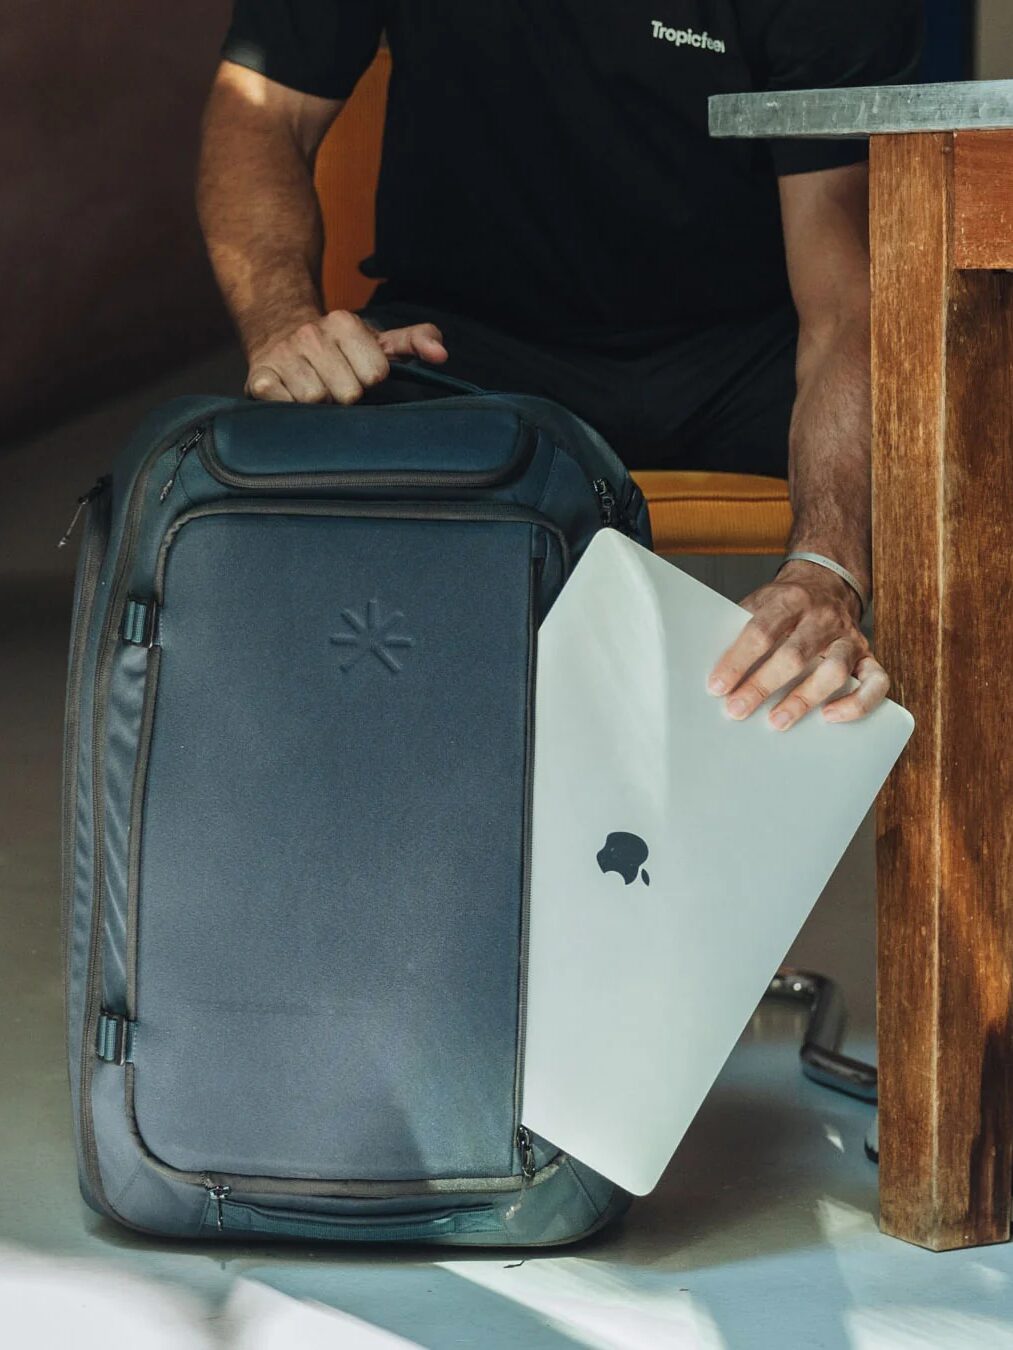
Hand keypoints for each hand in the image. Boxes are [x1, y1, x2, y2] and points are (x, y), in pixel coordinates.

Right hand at [245, 310, 448, 403]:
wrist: (279, 336)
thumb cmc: (338, 348)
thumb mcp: (378, 340)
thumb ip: (416, 341)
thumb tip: (441, 354)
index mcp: (345, 323)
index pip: (375, 375)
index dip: (370, 382)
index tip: (357, 373)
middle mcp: (311, 334)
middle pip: (347, 393)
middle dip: (345, 397)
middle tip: (335, 387)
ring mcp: (283, 355)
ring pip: (316, 402)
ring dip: (319, 407)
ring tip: (314, 392)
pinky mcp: (259, 378)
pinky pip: (284, 406)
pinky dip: (291, 409)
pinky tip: (292, 398)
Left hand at [706, 560, 888, 729]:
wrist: (826, 582)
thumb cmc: (783, 603)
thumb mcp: (758, 601)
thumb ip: (739, 628)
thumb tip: (709, 667)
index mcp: (791, 599)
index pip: (761, 630)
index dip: (738, 660)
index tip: (717, 686)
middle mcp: (823, 617)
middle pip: (794, 654)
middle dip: (763, 686)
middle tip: (737, 710)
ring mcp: (849, 636)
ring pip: (834, 670)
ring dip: (803, 699)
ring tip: (776, 721)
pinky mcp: (868, 656)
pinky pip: (875, 683)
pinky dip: (856, 703)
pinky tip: (830, 717)